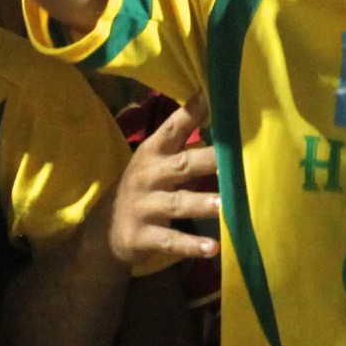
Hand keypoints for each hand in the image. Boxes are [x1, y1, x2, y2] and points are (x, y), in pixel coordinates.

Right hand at [108, 104, 220, 271]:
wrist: (106, 229)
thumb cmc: (146, 187)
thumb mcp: (157, 161)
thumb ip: (186, 141)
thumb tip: (221, 112)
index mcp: (153, 152)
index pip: (173, 128)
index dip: (192, 112)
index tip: (213, 96)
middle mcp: (148, 175)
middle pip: (182, 165)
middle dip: (210, 160)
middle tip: (239, 158)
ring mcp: (143, 206)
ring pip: (177, 203)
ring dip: (202, 204)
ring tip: (227, 206)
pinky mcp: (142, 236)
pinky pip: (170, 241)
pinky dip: (190, 246)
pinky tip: (213, 249)